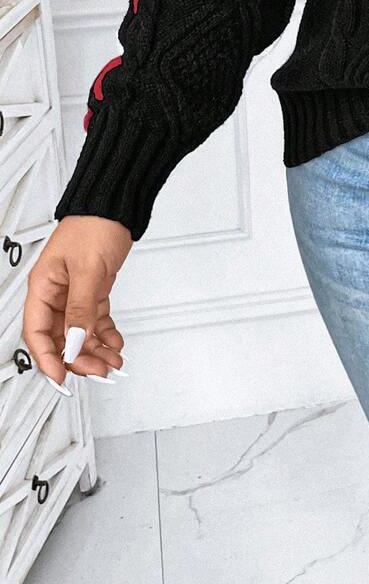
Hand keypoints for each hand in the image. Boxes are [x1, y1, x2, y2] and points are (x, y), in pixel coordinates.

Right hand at [22, 215, 132, 394]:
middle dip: (78, 357)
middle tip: (99, 370)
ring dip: (95, 349)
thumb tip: (73, 341)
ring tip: (113, 361)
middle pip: (60, 337)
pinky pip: (94, 320)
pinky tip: (115, 343)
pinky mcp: (93, 289)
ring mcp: (74, 292)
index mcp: (43, 286)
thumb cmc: (95, 225)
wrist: (117, 207)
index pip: (37, 332)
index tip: (62, 376)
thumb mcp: (87, 269)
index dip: (48, 358)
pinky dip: (105, 334)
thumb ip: (80, 308)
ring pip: (79, 332)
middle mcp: (56, 292)